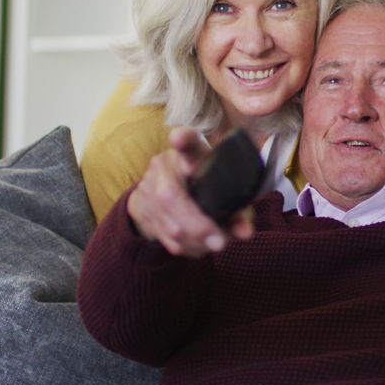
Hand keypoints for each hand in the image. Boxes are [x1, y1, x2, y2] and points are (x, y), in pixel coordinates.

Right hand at [127, 127, 254, 257]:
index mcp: (191, 153)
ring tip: (214, 245)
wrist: (163, 191)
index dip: (182, 139)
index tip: (179, 138)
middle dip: (195, 224)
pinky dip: (184, 247)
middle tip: (218, 243)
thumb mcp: (223, 189)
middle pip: (170, 195)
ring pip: (166, 222)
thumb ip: (237, 209)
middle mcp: (165, 165)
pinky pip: (161, 235)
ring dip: (194, 241)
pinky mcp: (139, 208)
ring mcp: (148, 186)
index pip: (187, 141)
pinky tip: (197, 245)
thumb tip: (245, 232)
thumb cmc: (205, 185)